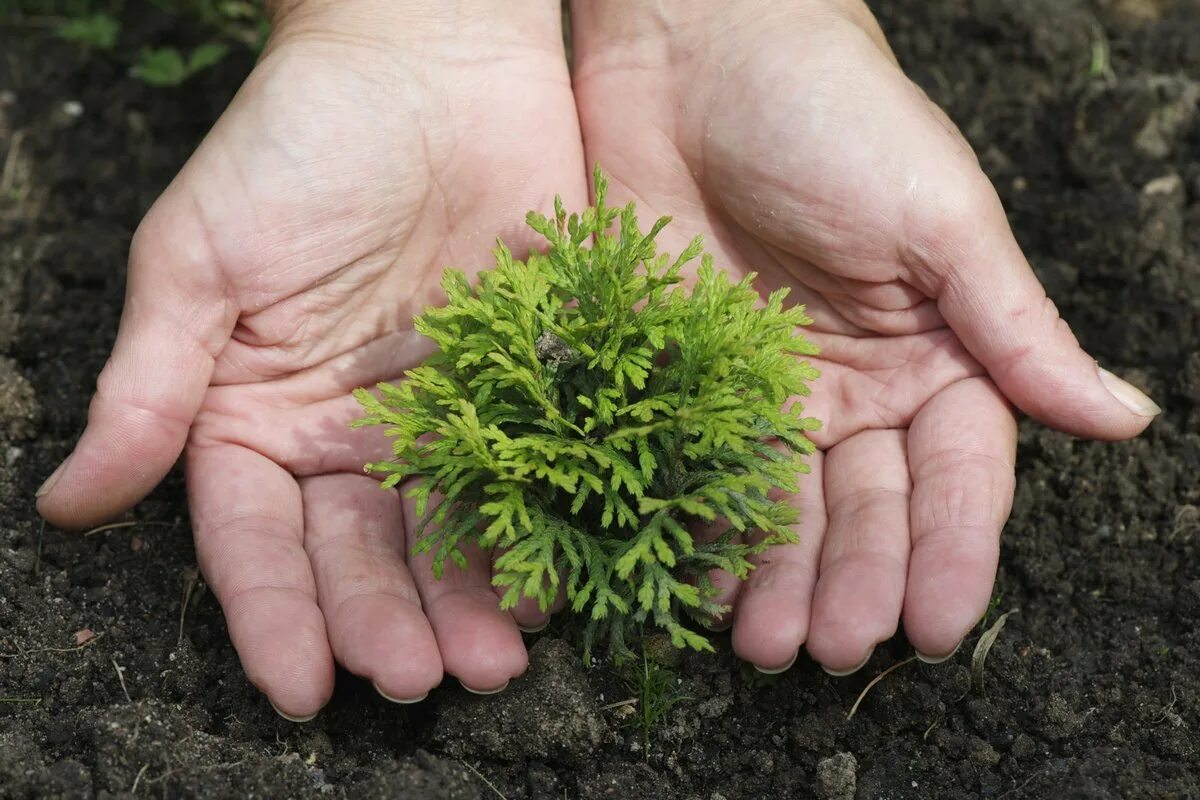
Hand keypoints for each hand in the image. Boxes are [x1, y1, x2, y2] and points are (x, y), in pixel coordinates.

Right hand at [36, 0, 584, 718]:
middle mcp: (349, 433)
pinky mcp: (523, 384)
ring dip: (470, 601)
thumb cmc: (296, 144)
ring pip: (451, 531)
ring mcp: (442, 415)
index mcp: (258, 417)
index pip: (256, 539)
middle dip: (387, 623)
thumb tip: (69, 504)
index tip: (297, 686)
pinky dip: (543, 524)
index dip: (273, 615)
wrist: (432, 59)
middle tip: (421, 684)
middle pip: (362, 553)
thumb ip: (149, 386)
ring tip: (497, 664)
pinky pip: (534, 468)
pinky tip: (560, 578)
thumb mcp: (199, 259)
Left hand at [571, 0, 1158, 672]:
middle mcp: (857, 385)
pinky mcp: (685, 377)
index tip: (938, 624)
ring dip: (776, 580)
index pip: (958, 472)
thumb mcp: (942, 218)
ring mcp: (766, 388)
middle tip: (834, 648)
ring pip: (781, 507)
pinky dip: (697, 527)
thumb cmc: (836, 112)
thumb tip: (1125, 419)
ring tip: (760, 646)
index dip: (953, 549)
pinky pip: (697, 467)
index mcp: (938, 351)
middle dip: (854, 580)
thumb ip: (1015, 329)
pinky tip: (693, 585)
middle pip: (865, 507)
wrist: (695, 52)